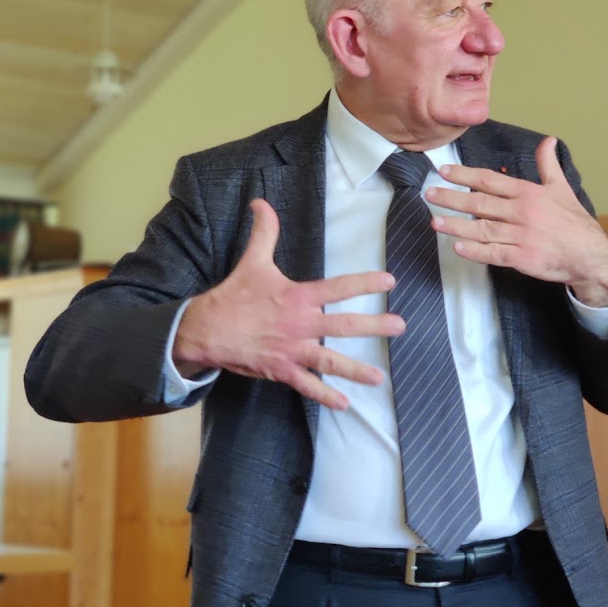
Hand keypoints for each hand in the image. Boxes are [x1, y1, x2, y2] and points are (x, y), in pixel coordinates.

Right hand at [173, 199, 404, 409]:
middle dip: (374, 326)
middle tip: (400, 326)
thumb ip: (264, 232)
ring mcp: (292, 350)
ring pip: (330, 361)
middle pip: (344, 325)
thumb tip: (261, 203)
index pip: (338, 288)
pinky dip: (325, 395)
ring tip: (379, 377)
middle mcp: (301, 324)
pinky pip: (307, 385)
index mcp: (298, 297)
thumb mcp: (252, 261)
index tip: (389, 281)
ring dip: (356, 370)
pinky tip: (343, 403)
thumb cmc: (234, 295)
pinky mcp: (282, 370)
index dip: (365, 283)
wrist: (208, 329)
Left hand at [425, 136, 607, 306]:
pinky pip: (494, 253)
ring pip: (482, 229)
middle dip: (452, 198)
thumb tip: (548, 141)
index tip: (444, 171)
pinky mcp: (523, 258)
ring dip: (456, 225)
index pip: (489, 180)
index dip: (464, 175)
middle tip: (429, 193)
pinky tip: (458, 247)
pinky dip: (475, 251)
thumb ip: (548, 165)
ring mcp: (521, 236)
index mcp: (527, 193)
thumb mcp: (561, 188)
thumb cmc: (573, 221)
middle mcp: (521, 212)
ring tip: (435, 221)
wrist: (589, 254)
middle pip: (480, 203)